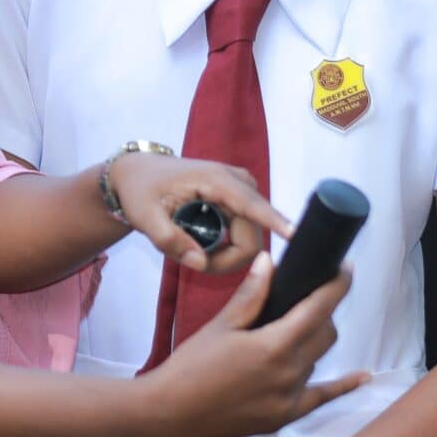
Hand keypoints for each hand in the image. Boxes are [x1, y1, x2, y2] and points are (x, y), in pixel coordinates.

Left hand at [104, 151, 289, 274]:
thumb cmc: (141, 191)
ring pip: (250, 239)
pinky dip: (225, 246)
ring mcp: (242, 191)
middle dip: (226, 259)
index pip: (253, 205)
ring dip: (224, 254)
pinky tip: (201, 241)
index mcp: (217, 180)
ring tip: (190, 248)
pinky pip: (245, 234)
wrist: (139, 174)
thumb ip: (170, 241)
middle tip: (191, 261)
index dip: (276, 222)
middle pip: (251, 236)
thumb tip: (200, 263)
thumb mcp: (145, 217)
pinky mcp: (240, 200)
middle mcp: (238, 183)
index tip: (297, 235)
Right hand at [139, 255, 370, 436]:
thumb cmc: (191, 366)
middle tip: (314, 293)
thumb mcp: (220, 326)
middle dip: (324, 310)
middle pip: (324, 333)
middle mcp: (289, 374)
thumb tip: (269, 261)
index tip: (345, 268)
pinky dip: (343, 386)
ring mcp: (289, 398)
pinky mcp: (284, 417)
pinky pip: (322, 397)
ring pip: (318, 359)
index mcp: (274, 346)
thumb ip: (250, 295)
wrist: (169, 412)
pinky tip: (363, 377)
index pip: (318, 309)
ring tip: (304, 323)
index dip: (336, 286)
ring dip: (315, 339)